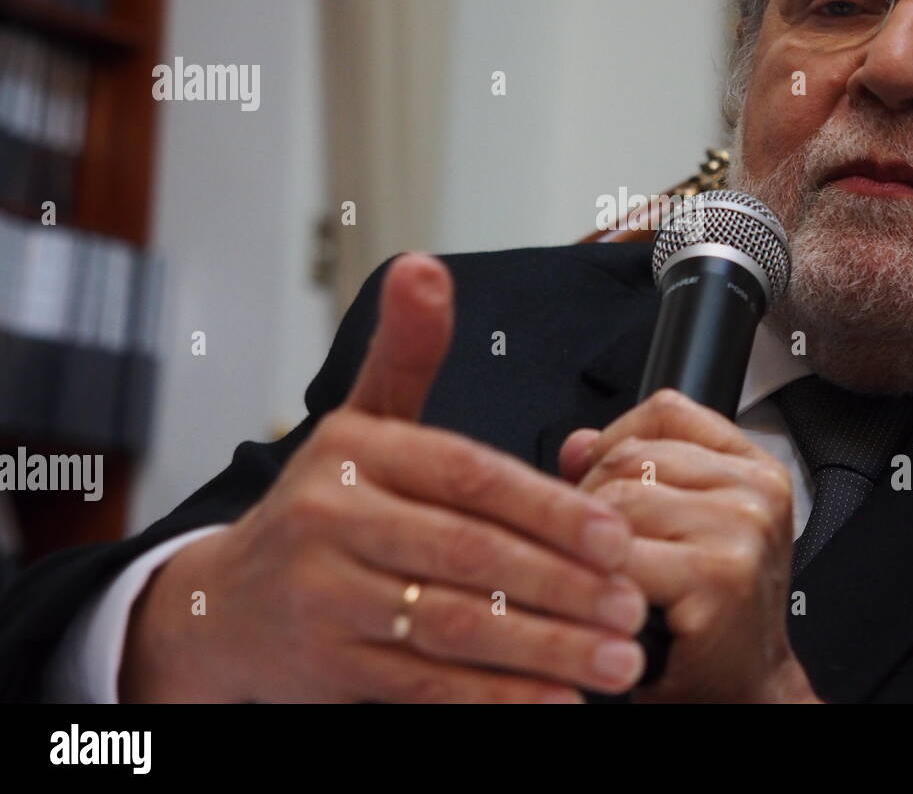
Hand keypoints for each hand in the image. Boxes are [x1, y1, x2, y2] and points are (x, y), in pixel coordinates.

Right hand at [120, 254, 647, 701]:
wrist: (223, 605)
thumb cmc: (321, 505)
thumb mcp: (359, 420)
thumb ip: (405, 351)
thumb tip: (424, 267)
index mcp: (356, 452)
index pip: (469, 474)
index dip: (549, 506)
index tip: (617, 535)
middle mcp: (333, 520)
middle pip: (469, 553)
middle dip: (563, 584)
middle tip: (633, 606)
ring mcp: (326, 598)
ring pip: (453, 624)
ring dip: (545, 648)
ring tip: (617, 659)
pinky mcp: (328, 666)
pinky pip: (423, 686)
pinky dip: (494, 698)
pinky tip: (554, 702)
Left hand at [559, 389, 819, 702]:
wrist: (745, 692)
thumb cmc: (712, 617)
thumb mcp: (683, 530)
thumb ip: (634, 474)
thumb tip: (576, 444)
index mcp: (754, 470)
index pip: (666, 412)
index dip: (615, 441)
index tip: (602, 481)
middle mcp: (756, 494)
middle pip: (630, 457)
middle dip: (592, 503)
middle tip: (601, 553)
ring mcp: (742, 533)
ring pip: (620, 502)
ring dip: (594, 548)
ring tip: (612, 581)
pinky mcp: (718, 579)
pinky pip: (622, 558)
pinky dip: (603, 585)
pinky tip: (618, 607)